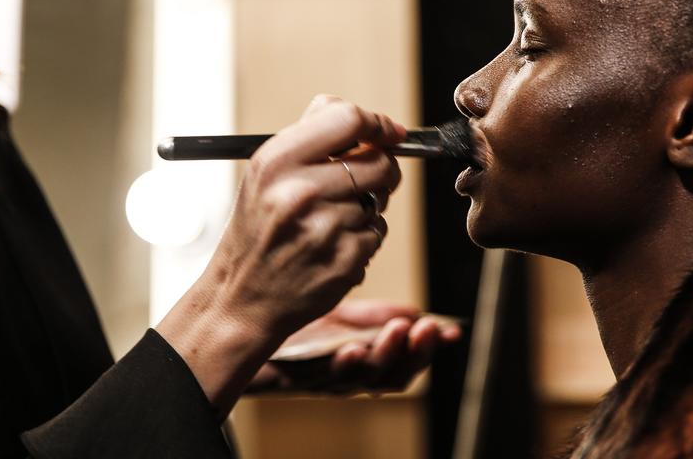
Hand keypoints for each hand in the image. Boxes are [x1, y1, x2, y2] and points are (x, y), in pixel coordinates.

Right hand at [157, 96, 405, 417]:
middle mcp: (299, 192)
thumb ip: (310, 135)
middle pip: (379, 161)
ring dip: (368, 207)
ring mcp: (324, 229)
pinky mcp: (344, 261)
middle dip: (382, 168)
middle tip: (365, 179)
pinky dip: (363, 238)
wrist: (242, 298)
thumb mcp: (265, 173)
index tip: (389, 132)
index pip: (348, 119)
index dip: (377, 123)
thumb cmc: (257, 230)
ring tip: (331, 220)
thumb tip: (363, 116)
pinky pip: (377, 233)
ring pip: (380, 200)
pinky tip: (332, 246)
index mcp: (277, 161)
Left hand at [249, 299, 462, 394]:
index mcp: (364, 359)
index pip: (405, 360)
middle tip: (426, 330)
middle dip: (414, 354)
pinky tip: (352, 349)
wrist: (242, 329)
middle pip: (392, 376)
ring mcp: (324, 378)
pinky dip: (342, 365)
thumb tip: (418, 315)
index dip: (429, 349)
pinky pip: (323, 375)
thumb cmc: (296, 324)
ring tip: (397, 331)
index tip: (449, 330)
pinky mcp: (298, 374)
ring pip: (363, 377)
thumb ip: (377, 317)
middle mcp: (349, 375)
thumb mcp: (343, 315)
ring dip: (384, 355)